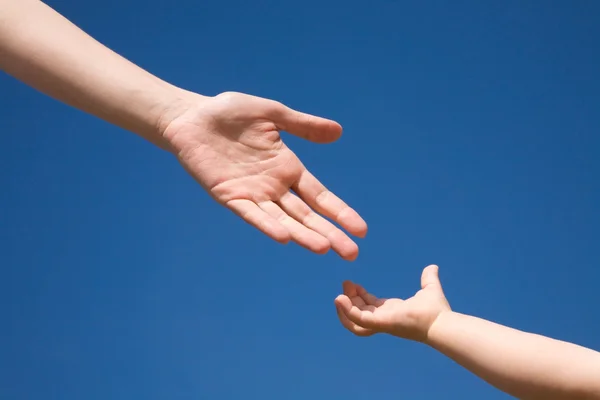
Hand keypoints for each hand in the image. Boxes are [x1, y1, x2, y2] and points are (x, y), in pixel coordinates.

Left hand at [161, 91, 367, 259]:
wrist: (193, 116)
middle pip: (307, 215)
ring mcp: (253, 193)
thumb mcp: (273, 115)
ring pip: (283, 220)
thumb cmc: (230, 113)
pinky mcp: (229, 195)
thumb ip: (303, 126)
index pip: (320, 196)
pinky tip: (284, 237)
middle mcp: (274, 186)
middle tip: (351, 254)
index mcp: (288, 168)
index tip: (362, 230)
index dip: (340, 212)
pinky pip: (251, 213)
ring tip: (324, 249)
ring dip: (303, 235)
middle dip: (329, 233)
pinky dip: (266, 225)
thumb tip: (339, 132)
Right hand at [334, 265, 451, 340]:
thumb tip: (433, 266)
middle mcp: (384, 318)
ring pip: (354, 320)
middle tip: (345, 285)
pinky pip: (358, 319)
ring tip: (339, 295)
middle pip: (359, 312)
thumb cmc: (437, 311)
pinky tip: (341, 298)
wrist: (441, 322)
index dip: (359, 295)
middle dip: (349, 300)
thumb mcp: (429, 288)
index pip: (369, 305)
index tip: (351, 283)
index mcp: (392, 311)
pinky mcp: (380, 323)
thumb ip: (428, 278)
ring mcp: (381, 322)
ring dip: (344, 309)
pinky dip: (347, 310)